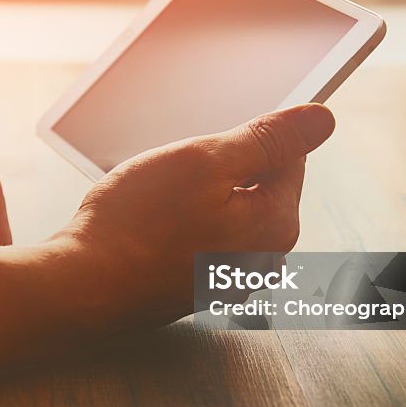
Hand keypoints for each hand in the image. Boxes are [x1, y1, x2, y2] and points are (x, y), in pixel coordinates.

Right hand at [58, 104, 335, 324]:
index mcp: (277, 224)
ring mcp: (232, 277)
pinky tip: (152, 224)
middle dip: (220, 167)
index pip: (289, 158)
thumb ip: (268, 139)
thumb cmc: (136, 224)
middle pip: (258, 186)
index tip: (211, 139)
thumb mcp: (205, 161)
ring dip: (198, 194)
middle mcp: (264, 258)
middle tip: (176, 172)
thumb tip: (322, 120)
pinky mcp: (200, 286)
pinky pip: (204, 234)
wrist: (83, 286)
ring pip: (228, 209)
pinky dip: (183, 221)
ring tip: (159, 200)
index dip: (249, 137)